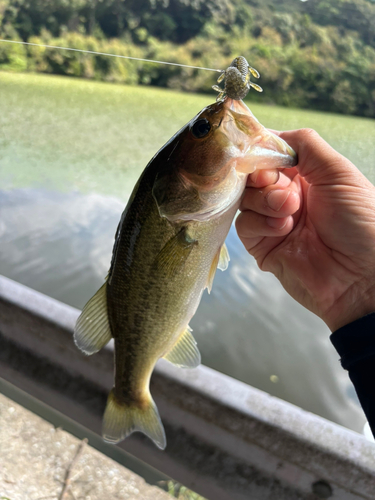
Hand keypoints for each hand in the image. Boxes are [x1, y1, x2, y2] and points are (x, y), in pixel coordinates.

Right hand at [236, 128, 374, 331]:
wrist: (360, 276)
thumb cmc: (359, 221)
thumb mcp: (338, 172)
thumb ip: (305, 145)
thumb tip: (270, 134)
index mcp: (306, 176)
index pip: (271, 155)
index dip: (262, 152)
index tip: (260, 153)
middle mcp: (286, 196)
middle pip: (252, 176)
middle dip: (263, 177)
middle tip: (280, 186)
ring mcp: (272, 221)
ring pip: (245, 199)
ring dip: (265, 200)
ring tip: (289, 211)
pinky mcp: (262, 246)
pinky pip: (244, 225)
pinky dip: (261, 223)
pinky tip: (283, 229)